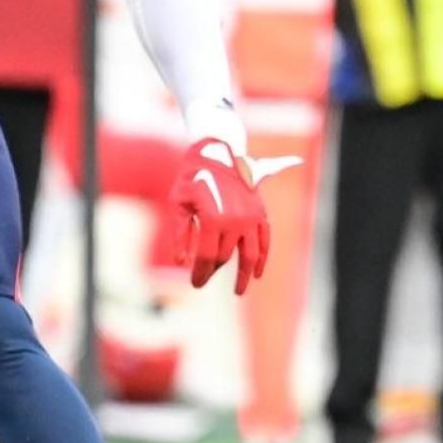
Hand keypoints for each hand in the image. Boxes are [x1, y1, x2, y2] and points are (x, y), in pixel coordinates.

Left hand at [168, 139, 288, 294]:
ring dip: (245, 275)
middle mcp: (235, 221)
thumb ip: (179, 234)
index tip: (195, 284)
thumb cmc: (192, 178)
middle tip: (202, 280)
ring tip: (239, 290)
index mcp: (213, 219)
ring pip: (249, 254)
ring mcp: (250, 218)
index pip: (206, 256)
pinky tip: (257, 272)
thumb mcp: (178, 204)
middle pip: (224, 257)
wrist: (218, 152)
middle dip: (211, 270)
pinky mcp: (260, 214)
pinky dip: (262, 257)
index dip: (199, 273)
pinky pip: (264, 240)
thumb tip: (181, 263)